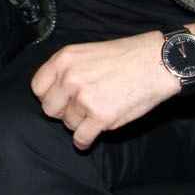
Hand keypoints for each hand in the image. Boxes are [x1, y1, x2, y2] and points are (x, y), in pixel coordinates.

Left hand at [30, 32, 176, 149]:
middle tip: (79, 108)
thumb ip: (67, 70)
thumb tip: (55, 92)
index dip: (48, 96)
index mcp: (64, 59)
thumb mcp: (87, 52)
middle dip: (63, 111)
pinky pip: (81, 138)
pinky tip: (89, 138)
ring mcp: (84, 98)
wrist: (156, 62)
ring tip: (96, 113)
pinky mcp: (100, 117)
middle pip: (49, 109)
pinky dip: (84, 141)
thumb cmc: (126, 57)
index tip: (59, 99)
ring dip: (80, 123)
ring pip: (68, 124)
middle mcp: (69, 78)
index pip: (37, 87)